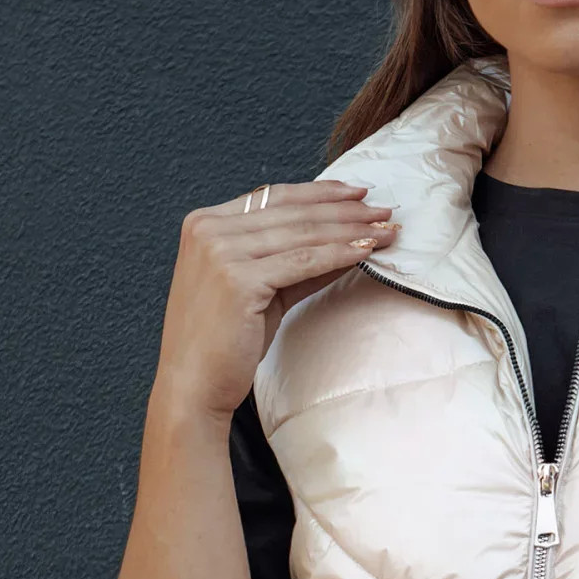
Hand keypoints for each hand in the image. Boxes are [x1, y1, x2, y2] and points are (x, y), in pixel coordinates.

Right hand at [153, 178, 398, 419]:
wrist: (193, 385)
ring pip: (302, 234)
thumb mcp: (260, 289)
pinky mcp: (238, 279)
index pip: (273, 197)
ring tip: (385, 231)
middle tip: (384, 211)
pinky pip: (303, 262)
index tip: (356, 194)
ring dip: (350, 231)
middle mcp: (209, 230)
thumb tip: (345, 243)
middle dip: (345, 211)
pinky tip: (365, 252)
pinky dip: (338, 255)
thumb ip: (293, 261)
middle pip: (292, 213)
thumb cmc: (223, 343)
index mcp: (205, 223)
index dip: (319, 193)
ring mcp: (220, 252)